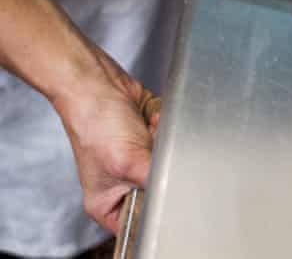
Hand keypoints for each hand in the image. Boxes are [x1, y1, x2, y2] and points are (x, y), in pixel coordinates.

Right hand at [53, 49, 159, 232]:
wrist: (96, 84)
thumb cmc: (95, 122)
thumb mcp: (129, 162)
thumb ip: (157, 182)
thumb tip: (181, 189)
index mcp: (107, 203)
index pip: (140, 222)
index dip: (156, 205)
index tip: (162, 185)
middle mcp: (121, 185)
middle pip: (160, 188)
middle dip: (160, 164)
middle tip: (149, 150)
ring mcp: (135, 161)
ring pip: (168, 161)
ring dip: (163, 141)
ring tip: (147, 130)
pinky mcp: (147, 140)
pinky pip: (170, 140)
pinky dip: (164, 128)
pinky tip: (151, 119)